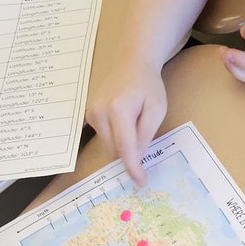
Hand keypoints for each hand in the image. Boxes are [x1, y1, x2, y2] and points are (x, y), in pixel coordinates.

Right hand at [86, 62, 166, 187]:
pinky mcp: (88, 115)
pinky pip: (104, 137)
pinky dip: (116, 137)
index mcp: (118, 109)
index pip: (125, 147)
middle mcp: (99, 112)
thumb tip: (136, 157)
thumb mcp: (156, 110)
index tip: (140, 181)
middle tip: (145, 137)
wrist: (132, 64)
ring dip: (123, 144)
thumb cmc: (148, 85)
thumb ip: (145, 134)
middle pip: (114, 149)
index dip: (133, 167)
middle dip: (130, 153)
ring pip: (108, 146)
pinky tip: (125, 121)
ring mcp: (91, 113)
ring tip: (135, 121)